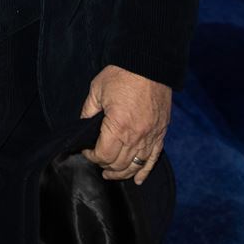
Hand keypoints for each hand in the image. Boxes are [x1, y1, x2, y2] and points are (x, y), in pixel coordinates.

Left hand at [80, 65, 170, 185]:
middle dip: (105, 166)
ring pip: (135, 165)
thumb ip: (88, 111)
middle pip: (119, 164)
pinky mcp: (161, 133)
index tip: (86, 150)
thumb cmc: (122, 74)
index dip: (91, 156)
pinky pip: (153, 158)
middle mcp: (136, 136)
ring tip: (111, 174)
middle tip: (97, 161)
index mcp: (118, 126)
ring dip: (122, 172)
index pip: (103, 155)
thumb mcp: (97, 90)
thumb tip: (83, 126)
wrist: (149, 64)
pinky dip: (145, 171)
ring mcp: (151, 136)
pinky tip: (138, 179)